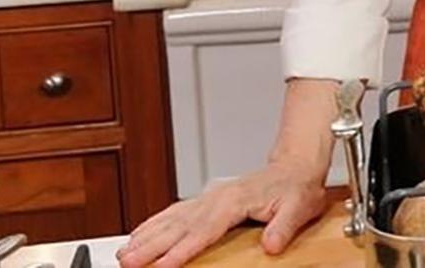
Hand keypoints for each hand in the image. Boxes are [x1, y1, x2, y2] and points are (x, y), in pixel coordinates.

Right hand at [116, 159, 327, 267]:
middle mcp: (216, 198)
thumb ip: (284, 226)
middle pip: (178, 225)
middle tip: (128, 262)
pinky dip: (153, 225)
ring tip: (124, 254)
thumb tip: (272, 244)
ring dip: (146, 237)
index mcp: (235, 201)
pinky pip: (173, 214)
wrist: (295, 167)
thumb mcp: (300, 206)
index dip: (183, 249)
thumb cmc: (296, 188)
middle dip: (151, 246)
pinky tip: (138, 236)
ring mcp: (208, 199)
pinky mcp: (205, 202)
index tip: (164, 265)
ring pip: (170, 220)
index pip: (205, 229)